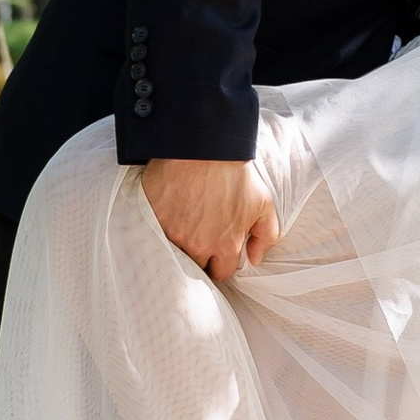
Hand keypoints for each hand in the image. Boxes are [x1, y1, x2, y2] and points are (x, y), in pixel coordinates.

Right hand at [140, 154, 278, 285]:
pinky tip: (167, 216)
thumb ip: (266, 236)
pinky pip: (154, 234)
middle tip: (199, 239)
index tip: (217, 251)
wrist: (205, 146)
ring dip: (179, 245)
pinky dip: (160, 230)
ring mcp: (173, 233)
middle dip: (199, 258)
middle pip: (196, 268)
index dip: (220, 263)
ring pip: (174, 253)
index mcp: (226, 245)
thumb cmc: (235, 172)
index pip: (222, 273)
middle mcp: (198, 245)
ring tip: (182, 227)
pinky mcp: (154, 218)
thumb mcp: (264, 203)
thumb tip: (255, 258)